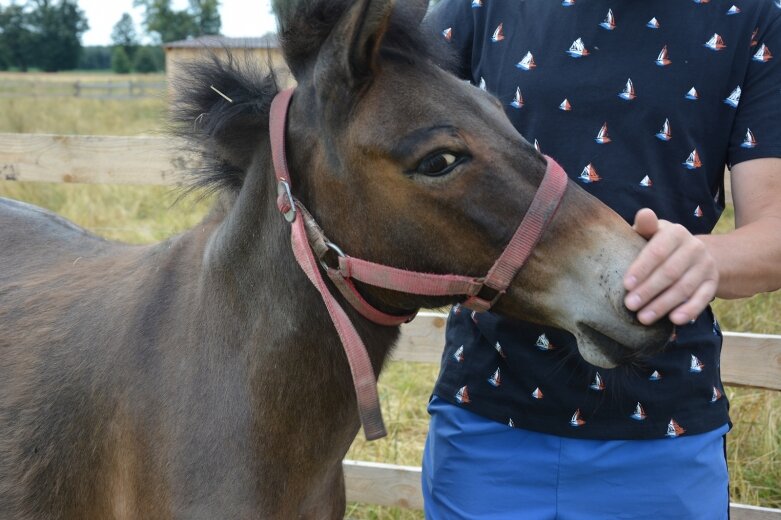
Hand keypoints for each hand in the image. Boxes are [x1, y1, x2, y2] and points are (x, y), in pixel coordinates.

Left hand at [623, 208, 718, 325]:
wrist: (693, 253)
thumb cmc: (659, 244)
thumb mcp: (651, 233)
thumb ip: (645, 226)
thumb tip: (644, 214)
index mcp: (675, 232)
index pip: (657, 252)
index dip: (641, 269)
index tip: (625, 285)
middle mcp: (694, 247)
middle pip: (670, 272)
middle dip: (648, 290)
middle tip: (630, 305)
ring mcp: (705, 266)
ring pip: (684, 288)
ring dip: (663, 305)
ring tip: (644, 318)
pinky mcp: (712, 283)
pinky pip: (702, 298)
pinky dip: (689, 310)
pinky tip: (674, 320)